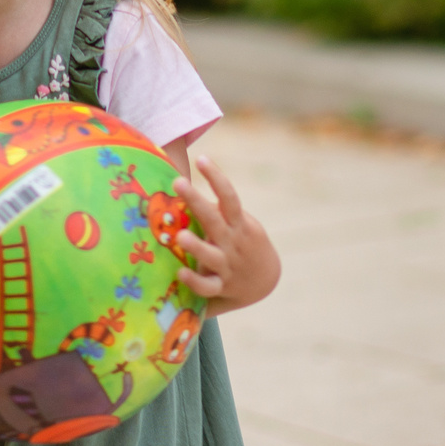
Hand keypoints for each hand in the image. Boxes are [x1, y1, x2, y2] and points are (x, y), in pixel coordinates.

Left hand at [171, 154, 279, 315]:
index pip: (229, 196)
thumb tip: (184, 188)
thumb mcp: (239, 223)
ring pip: (210, 255)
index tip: (202, 159)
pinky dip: (195, 280)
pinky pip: (207, 286)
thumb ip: (218, 211)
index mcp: (238, 223)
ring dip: (196, 246)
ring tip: (180, 236)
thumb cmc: (242, 243)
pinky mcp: (221, 286)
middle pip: (214, 219)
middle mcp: (232, 242)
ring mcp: (227, 264)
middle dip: (196, 200)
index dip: (216, 177)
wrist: (266, 280)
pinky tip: (180, 273)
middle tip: (178, 182)